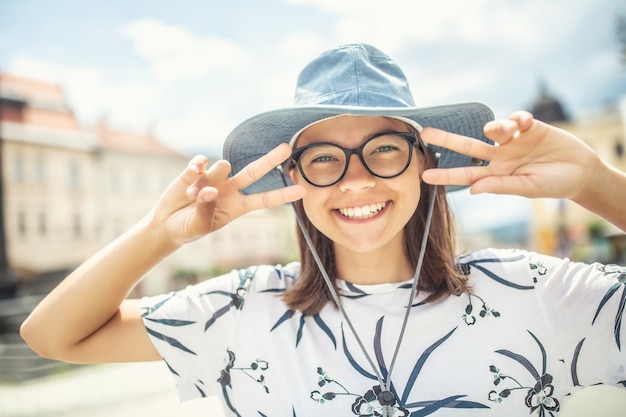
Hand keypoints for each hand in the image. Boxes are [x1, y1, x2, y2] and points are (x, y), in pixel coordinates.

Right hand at [151, 143, 304, 245]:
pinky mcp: (198, 170)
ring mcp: (216, 178)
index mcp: (237, 207)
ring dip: (207, 180)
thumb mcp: (199, 226)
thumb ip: (206, 209)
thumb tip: (212, 189)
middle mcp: (230, 189)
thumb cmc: (188, 229)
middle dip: (270, 159)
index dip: (282, 194)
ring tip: (191, 196)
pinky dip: (197, 166)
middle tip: (287, 147)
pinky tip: (191, 174)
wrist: (166, 224)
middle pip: (255, 171)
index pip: (264, 199)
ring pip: (223, 166)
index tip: (302, 190)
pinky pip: (203, 161)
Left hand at [421, 111, 601, 199]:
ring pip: (493, 129)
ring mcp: (513, 141)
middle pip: (467, 147)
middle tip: (426, 132)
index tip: (424, 176)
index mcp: (496, 174)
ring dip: (498, 127)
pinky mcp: (529, 127)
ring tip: (512, 131)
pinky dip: (518, 118)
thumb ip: (501, 186)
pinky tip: (527, 123)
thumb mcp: (528, 188)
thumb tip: (473, 189)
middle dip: (447, 140)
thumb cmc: (554, 185)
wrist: (582, 172)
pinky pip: (516, 118)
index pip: (466, 174)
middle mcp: (499, 157)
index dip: (446, 175)